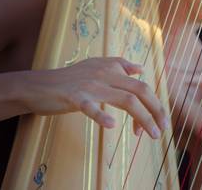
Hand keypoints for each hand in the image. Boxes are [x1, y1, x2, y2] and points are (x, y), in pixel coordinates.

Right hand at [22, 57, 168, 138]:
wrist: (39, 85)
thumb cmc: (69, 79)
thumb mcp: (97, 66)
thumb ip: (120, 65)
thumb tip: (141, 67)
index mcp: (112, 68)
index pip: (141, 85)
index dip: (153, 103)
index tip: (158, 121)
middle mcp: (105, 74)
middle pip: (140, 91)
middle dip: (155, 110)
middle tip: (163, 129)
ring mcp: (90, 85)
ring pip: (125, 100)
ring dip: (142, 118)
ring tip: (150, 135)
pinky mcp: (74, 97)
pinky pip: (90, 106)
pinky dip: (101, 115)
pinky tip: (111, 125)